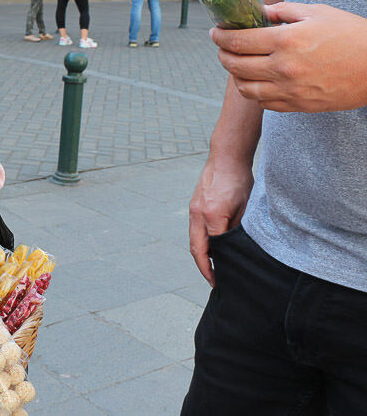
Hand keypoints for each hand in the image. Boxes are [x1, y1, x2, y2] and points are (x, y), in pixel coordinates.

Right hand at [188, 155, 253, 285]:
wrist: (225, 158)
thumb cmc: (239, 181)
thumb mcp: (245, 208)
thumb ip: (237, 229)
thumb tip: (237, 248)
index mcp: (212, 215)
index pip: (212, 248)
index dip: (214, 267)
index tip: (219, 281)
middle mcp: (198, 214)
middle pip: (196, 248)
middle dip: (203, 267)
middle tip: (214, 281)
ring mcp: (193, 210)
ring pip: (194, 240)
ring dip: (202, 255)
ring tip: (214, 268)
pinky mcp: (194, 206)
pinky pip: (196, 230)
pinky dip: (202, 242)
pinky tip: (213, 248)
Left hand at [211, 2, 366, 111]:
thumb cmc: (351, 35)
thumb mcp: (317, 13)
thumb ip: (283, 11)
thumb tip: (259, 11)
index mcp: (286, 41)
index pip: (238, 41)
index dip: (220, 37)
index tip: (215, 33)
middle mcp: (284, 68)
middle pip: (235, 65)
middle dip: (222, 55)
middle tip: (222, 48)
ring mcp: (290, 90)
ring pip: (245, 89)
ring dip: (235, 76)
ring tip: (237, 66)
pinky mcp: (299, 105)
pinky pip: (264, 103)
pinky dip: (254, 93)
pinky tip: (257, 81)